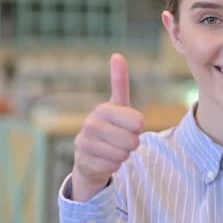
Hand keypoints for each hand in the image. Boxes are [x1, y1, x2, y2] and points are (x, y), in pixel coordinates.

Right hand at [71, 53, 143, 201]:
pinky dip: (114, 166)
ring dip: (123, 155)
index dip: (138, 127)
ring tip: (112, 149)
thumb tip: (117, 55)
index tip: (128, 125)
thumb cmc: (110, 127)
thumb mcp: (118, 105)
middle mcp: (90, 124)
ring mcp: (85, 144)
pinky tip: (104, 159)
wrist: (89, 156)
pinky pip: (114, 167)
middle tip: (120, 139)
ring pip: (124, 155)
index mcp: (103, 109)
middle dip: (131, 143)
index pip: (138, 122)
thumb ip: (120, 82)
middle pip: (133, 140)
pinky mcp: (84, 163)